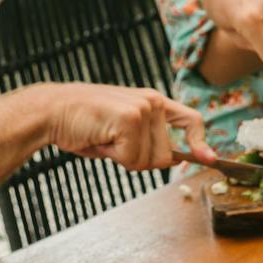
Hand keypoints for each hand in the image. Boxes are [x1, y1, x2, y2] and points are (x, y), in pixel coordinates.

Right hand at [41, 82, 218, 169]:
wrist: (51, 111)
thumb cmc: (84, 124)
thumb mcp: (122, 131)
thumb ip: (148, 141)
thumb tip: (175, 160)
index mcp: (154, 102)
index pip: (191, 120)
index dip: (200, 142)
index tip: (210, 159)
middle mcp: (154, 101)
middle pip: (166, 156)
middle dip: (138, 160)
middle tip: (112, 142)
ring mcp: (144, 108)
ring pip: (150, 161)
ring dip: (124, 158)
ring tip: (104, 137)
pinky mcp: (130, 118)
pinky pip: (132, 159)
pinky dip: (114, 157)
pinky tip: (99, 138)